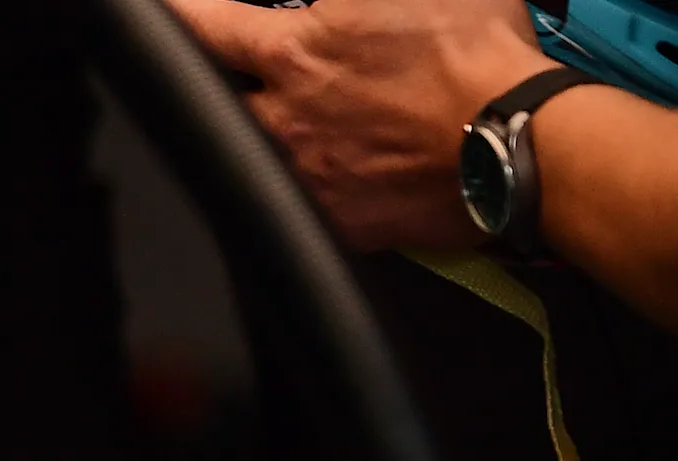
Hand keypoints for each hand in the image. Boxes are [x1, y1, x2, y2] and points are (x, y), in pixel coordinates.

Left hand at [162, 0, 554, 251]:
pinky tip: (338, 168)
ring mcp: (304, 176)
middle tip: (235, 78)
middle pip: (212, 105)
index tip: (158, 15)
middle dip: (215, 89)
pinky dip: (311, 186)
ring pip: (253, 157)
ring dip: (265, 137)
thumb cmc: (477, 55)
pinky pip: (300, 204)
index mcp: (293, 54)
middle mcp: (282, 121)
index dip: (175, 17)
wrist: (519, 139)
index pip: (202, 27)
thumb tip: (338, 1)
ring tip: (303, 124)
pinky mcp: (336, 222)